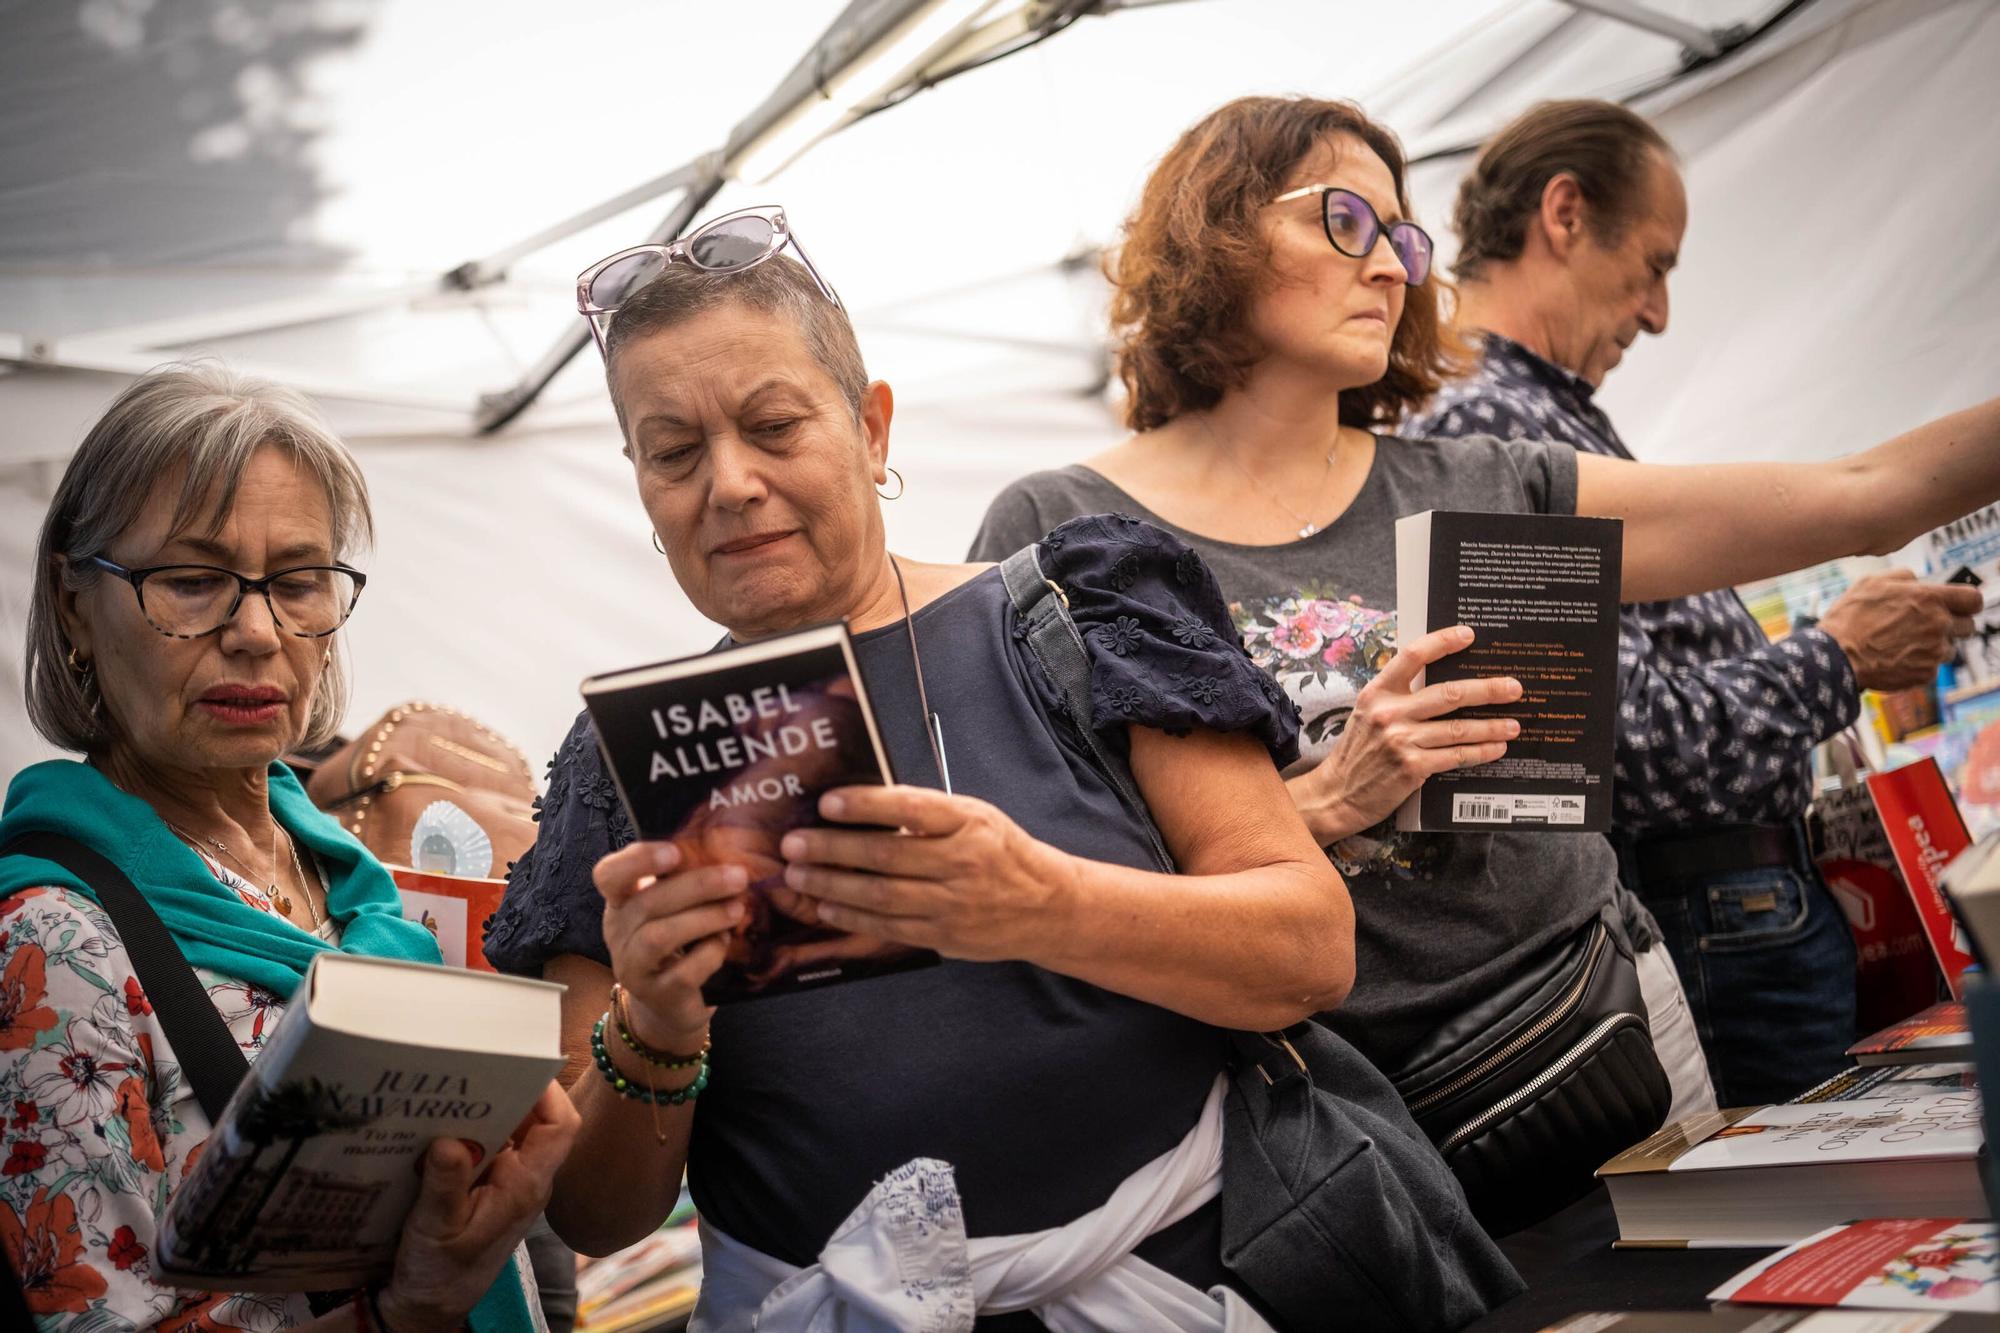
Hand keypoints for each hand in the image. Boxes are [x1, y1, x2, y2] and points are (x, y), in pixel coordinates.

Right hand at [376, 1082, 579, 1332]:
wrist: (430, 1306)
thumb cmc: (439, 1273)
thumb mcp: (437, 1229)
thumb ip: (447, 1184)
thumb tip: (451, 1139)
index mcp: (526, 1185)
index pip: (560, 1127)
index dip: (549, 1092)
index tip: (519, 1064)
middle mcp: (525, 1178)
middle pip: (536, 1120)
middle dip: (510, 1090)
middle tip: (475, 1065)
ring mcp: (507, 1181)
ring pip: (511, 1130)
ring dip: (487, 1108)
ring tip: (456, 1084)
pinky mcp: (486, 1185)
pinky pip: (488, 1146)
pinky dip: (470, 1129)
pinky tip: (441, 1119)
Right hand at [595, 840, 740, 1054]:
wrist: (671, 1003)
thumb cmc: (676, 941)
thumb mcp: (673, 907)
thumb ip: (685, 882)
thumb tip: (727, 857)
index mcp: (620, 901)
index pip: (608, 875)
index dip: (637, 861)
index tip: (675, 853)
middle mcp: (617, 933)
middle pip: (647, 902)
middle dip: (697, 886)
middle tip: (738, 877)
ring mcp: (633, 968)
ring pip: (659, 937)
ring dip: (704, 919)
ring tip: (737, 909)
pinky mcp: (657, 995)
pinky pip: (683, 973)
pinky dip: (710, 953)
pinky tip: (725, 942)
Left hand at [777, 785, 1072, 962]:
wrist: (1045, 906)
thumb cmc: (1000, 851)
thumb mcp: (975, 817)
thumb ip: (927, 813)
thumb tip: (862, 806)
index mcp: (969, 823)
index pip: (910, 809)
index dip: (865, 805)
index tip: (827, 802)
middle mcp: (962, 862)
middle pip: (886, 855)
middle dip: (832, 849)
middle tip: (793, 843)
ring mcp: (953, 904)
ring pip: (881, 895)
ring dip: (832, 885)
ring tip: (797, 874)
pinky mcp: (944, 935)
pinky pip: (889, 926)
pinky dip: (852, 916)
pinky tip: (826, 906)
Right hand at [1292, 625, 1521, 841]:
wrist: (1337, 793)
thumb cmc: (1358, 752)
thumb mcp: (1369, 713)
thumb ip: (1398, 697)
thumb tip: (1442, 683)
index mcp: (1377, 692)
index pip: (1412, 656)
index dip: (1442, 642)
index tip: (1469, 635)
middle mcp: (1389, 713)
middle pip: (1448, 693)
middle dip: (1487, 689)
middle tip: (1514, 687)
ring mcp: (1401, 740)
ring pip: (1459, 728)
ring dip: (1492, 726)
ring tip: (1514, 724)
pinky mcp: (1412, 767)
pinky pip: (1456, 756)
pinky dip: (1481, 752)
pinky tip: (1496, 748)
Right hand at [1817, 570, 1980, 690]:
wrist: (1836, 657)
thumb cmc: (1850, 617)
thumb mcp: (1871, 582)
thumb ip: (1904, 577)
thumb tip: (1919, 582)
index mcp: (1929, 598)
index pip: (1974, 600)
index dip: (1967, 603)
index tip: (1958, 607)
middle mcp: (1938, 625)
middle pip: (1967, 627)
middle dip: (1950, 625)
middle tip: (1925, 627)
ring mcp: (1934, 652)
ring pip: (1949, 649)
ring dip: (1933, 646)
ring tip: (1903, 645)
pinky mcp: (1926, 674)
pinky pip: (1932, 668)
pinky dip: (1918, 664)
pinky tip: (1895, 659)